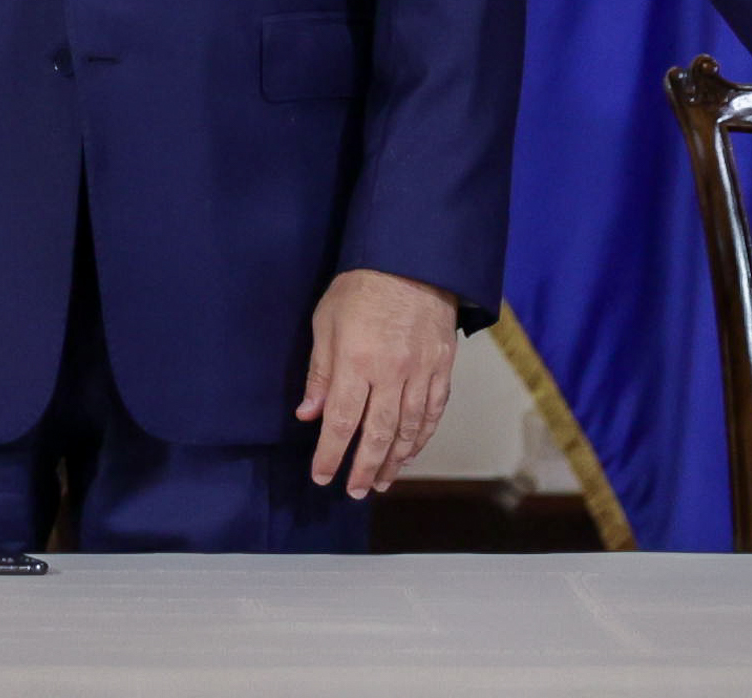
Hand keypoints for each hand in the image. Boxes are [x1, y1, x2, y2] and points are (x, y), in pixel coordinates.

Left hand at [296, 268, 457, 498]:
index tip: (322, 477)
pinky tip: (409, 454)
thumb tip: (309, 415)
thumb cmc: (359, 288)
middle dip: (363, 468)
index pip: (342, 422)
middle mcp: (391, 373)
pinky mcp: (442, 368)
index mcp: (357, 361)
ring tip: (380, 482)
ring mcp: (421, 372)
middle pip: (378, 434)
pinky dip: (421, 439)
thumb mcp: (326, 322)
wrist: (412, 261)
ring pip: (409, 430)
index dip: (332, 455)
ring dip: (394, 461)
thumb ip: (320, 372)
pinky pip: (432, 413)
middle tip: (354, 492)